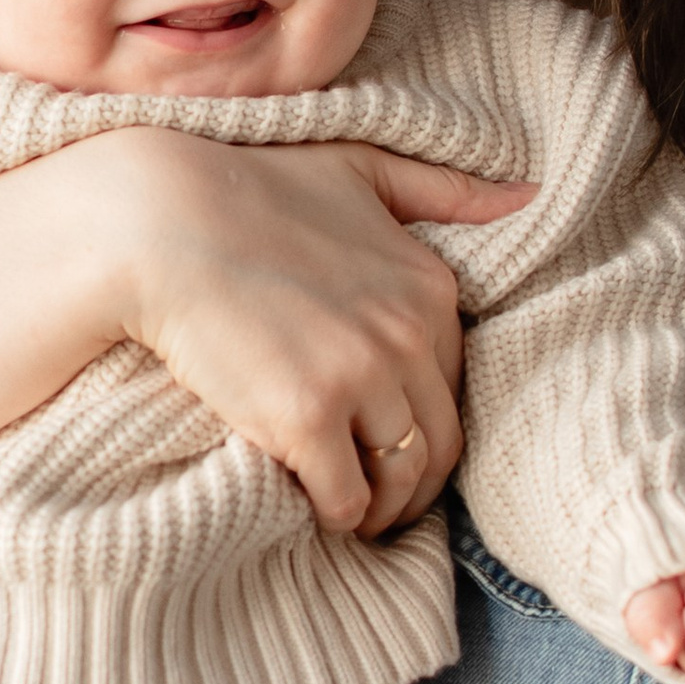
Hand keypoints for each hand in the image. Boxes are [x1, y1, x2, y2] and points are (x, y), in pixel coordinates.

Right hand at [112, 129, 530, 539]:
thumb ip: (442, 188)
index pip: (454, 386)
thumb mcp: (359, 167)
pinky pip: (344, 498)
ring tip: (354, 516)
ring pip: (399, 480)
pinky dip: (336, 515)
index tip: (393, 440)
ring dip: (382, 510)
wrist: (155, 221)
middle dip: (415, 483)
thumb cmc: (246, 188)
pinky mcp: (306, 419)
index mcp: (429, 287)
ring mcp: (359, 379)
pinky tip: (314, 510)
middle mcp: (407, 336)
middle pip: (438, 444)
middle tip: (382, 501)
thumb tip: (529, 194)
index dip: (426, 421)